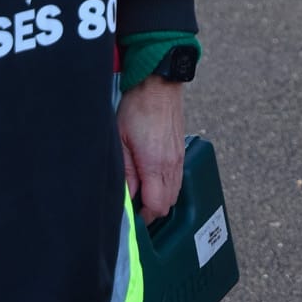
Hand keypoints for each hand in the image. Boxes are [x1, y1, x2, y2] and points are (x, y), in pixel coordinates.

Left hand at [117, 75, 185, 223]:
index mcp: (156, 165)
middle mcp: (171, 164)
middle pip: (168, 204)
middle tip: (134, 207)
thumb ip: (125, 173)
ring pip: (175, 193)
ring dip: (160, 198)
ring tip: (142, 193)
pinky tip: (153, 178)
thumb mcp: (121, 141)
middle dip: (151, 210)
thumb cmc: (138, 108)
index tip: (131, 217)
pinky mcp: (181, 150)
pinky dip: (167, 186)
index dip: (143, 217)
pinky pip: (178, 178)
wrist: (159, 84)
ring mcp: (179, 157)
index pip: (156, 207)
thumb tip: (127, 198)